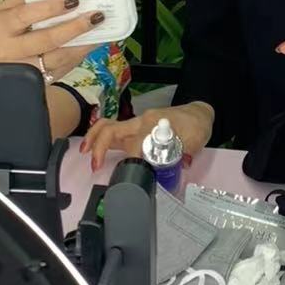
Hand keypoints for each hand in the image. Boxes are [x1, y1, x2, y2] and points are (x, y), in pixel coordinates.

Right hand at [0, 0, 108, 86]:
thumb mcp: (1, 12)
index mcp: (3, 26)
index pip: (28, 14)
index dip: (51, 8)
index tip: (73, 0)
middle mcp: (12, 49)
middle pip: (47, 40)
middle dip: (75, 28)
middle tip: (96, 16)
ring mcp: (24, 70)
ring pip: (57, 59)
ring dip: (82, 45)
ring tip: (101, 31)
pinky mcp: (34, 84)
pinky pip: (60, 71)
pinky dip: (77, 58)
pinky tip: (90, 45)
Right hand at [84, 101, 212, 171]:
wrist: (198, 114)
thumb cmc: (196, 126)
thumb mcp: (194, 139)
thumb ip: (184, 152)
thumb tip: (178, 164)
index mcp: (153, 124)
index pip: (135, 142)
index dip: (131, 158)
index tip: (129, 171)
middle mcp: (140, 123)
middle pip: (112, 129)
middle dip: (100, 146)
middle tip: (95, 165)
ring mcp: (136, 126)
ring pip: (108, 127)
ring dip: (94, 140)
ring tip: (86, 155)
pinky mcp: (135, 130)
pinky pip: (114, 132)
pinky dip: (101, 140)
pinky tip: (94, 150)